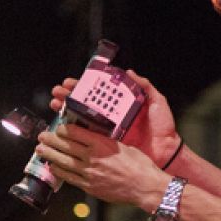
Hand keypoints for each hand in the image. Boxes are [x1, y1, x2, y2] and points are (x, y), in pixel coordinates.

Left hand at [36, 120, 164, 212]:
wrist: (145, 186)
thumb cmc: (139, 165)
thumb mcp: (123, 146)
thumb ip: (105, 142)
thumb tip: (92, 138)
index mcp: (102, 144)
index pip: (76, 133)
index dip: (63, 129)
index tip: (57, 127)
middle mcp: (93, 157)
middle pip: (66, 146)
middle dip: (51, 140)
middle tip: (41, 136)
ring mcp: (89, 173)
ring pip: (64, 162)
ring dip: (50, 155)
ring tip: (39, 150)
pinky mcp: (89, 186)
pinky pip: (69, 178)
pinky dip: (59, 172)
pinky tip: (52, 167)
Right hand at [50, 69, 180, 165]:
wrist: (166, 149)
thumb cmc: (163, 127)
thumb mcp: (157, 102)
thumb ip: (145, 86)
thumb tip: (129, 72)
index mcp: (120, 106)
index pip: (98, 93)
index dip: (82, 87)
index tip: (70, 82)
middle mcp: (110, 117)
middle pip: (84, 105)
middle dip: (68, 98)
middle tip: (57, 93)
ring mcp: (107, 131)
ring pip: (81, 120)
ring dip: (66, 113)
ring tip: (55, 105)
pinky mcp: (106, 145)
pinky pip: (87, 139)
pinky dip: (73, 134)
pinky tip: (62, 127)